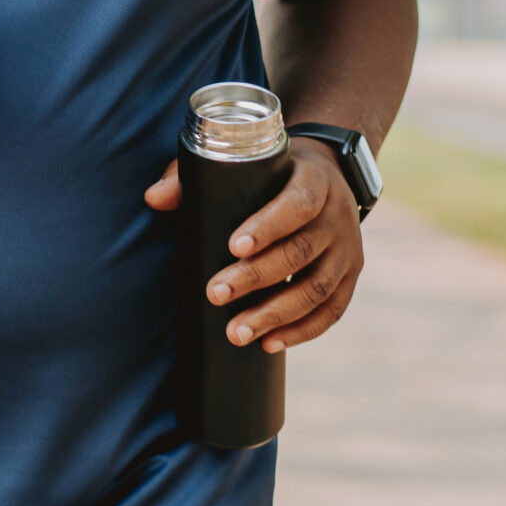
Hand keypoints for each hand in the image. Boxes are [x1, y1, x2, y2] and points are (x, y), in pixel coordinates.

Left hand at [142, 139, 365, 351]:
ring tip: (236, 332)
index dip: (268, 226)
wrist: (331, 175)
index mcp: (316, 180)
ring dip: (276, 314)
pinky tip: (270, 343)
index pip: (298, 203)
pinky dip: (302, 331)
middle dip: (257, 277)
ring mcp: (349, 249)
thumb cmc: (273, 171)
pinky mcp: (351, 276)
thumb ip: (196, 175)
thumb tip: (154, 198)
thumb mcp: (246, 162)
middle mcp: (338, 216)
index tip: (232, 247)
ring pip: (318, 288)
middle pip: (302, 251)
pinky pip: (333, 310)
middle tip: (215, 294)